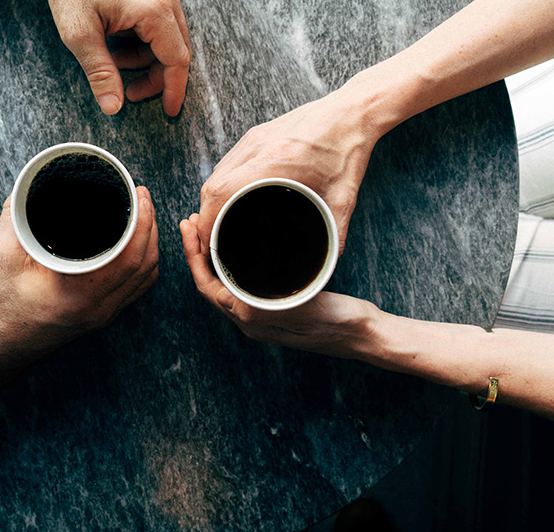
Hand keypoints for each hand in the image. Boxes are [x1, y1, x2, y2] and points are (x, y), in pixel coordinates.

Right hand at [0, 186, 159, 347]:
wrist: (4, 344)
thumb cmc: (2, 304)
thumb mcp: (2, 257)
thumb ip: (15, 219)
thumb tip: (27, 187)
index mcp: (79, 294)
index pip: (129, 258)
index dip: (142, 224)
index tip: (139, 195)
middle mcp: (99, 307)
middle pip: (145, 264)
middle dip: (150, 225)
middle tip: (142, 195)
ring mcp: (105, 314)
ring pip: (146, 277)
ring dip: (150, 242)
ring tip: (144, 213)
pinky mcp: (104, 314)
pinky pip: (138, 287)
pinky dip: (145, 261)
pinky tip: (139, 242)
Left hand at [38, 0, 190, 116]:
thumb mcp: (80, 34)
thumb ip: (100, 73)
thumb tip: (114, 107)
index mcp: (154, 7)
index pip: (176, 60)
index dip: (173, 89)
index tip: (169, 111)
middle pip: (177, 49)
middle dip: (154, 75)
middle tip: (129, 91)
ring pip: (169, 35)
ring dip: (146, 55)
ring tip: (113, 59)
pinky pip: (162, 17)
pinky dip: (145, 36)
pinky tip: (119, 38)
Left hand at [179, 212, 377, 358]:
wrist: (363, 334)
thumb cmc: (338, 321)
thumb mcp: (302, 309)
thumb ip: (268, 306)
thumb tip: (236, 299)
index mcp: (251, 320)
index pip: (207, 286)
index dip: (194, 256)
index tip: (190, 226)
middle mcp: (250, 320)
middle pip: (210, 282)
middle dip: (197, 251)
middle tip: (191, 220)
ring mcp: (261, 314)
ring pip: (223, 282)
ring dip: (212, 255)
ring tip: (207, 227)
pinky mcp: (274, 306)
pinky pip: (241, 283)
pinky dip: (231, 261)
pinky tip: (237, 244)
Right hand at [196, 95, 380, 253]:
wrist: (353, 113)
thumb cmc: (349, 151)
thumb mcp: (344, 199)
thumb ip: (335, 234)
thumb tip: (329, 264)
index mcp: (275, 162)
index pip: (221, 192)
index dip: (207, 221)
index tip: (208, 242)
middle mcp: (257, 147)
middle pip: (212, 185)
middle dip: (205, 216)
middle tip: (211, 240)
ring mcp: (253, 138)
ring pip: (216, 173)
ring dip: (212, 199)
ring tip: (217, 223)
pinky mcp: (255, 134)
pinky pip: (228, 162)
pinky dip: (222, 183)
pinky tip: (229, 198)